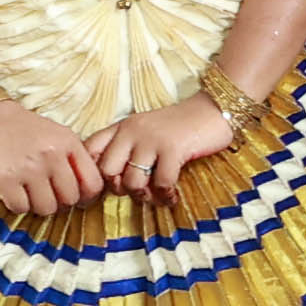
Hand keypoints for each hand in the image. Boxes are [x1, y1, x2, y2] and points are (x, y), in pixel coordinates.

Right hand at [0, 101, 104, 217]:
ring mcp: (28, 167)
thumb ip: (75, 160)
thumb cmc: (26, 130)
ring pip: (46, 207)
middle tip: (49, 197)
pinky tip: (15, 194)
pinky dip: (18, 206)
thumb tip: (88, 194)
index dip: (87, 198)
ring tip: (31, 195)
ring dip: (38, 206)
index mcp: (69, 143)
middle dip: (60, 203)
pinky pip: (20, 207)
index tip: (77, 199)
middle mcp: (51, 155)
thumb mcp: (59, 136)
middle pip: (69, 199)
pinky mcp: (4, 177)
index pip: (93, 184)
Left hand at [81, 98, 238, 200]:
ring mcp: (152, 140)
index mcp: (122, 127)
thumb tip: (114, 181)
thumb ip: (127, 147)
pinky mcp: (173, 149)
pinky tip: (172, 196)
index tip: (110, 184)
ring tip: (156, 196)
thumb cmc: (181, 126)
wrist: (215, 109)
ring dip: (144, 195)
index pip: (90, 151)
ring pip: (132, 181)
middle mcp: (131, 131)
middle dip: (119, 189)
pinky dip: (165, 196)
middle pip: (107, 171)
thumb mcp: (146, 130)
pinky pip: (160, 183)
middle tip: (136, 191)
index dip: (93, 173)